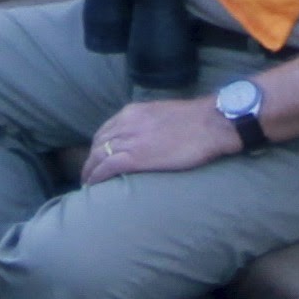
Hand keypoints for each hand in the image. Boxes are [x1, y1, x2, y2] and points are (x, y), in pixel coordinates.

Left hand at [82, 96, 236, 186]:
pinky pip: (106, 168)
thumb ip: (149, 123)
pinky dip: (96, 177)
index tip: (97, 157)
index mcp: (132, 112)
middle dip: (91, 159)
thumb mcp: (163, 114)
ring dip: (90, 171)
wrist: (210, 124)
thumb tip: (148, 136)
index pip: (106, 130)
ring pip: (98, 156)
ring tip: (87, 183)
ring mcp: (129, 140)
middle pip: (98, 143)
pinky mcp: (135, 157)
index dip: (99, 145)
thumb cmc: (196, 121)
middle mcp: (126, 123)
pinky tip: (93, 186)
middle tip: (89, 173)